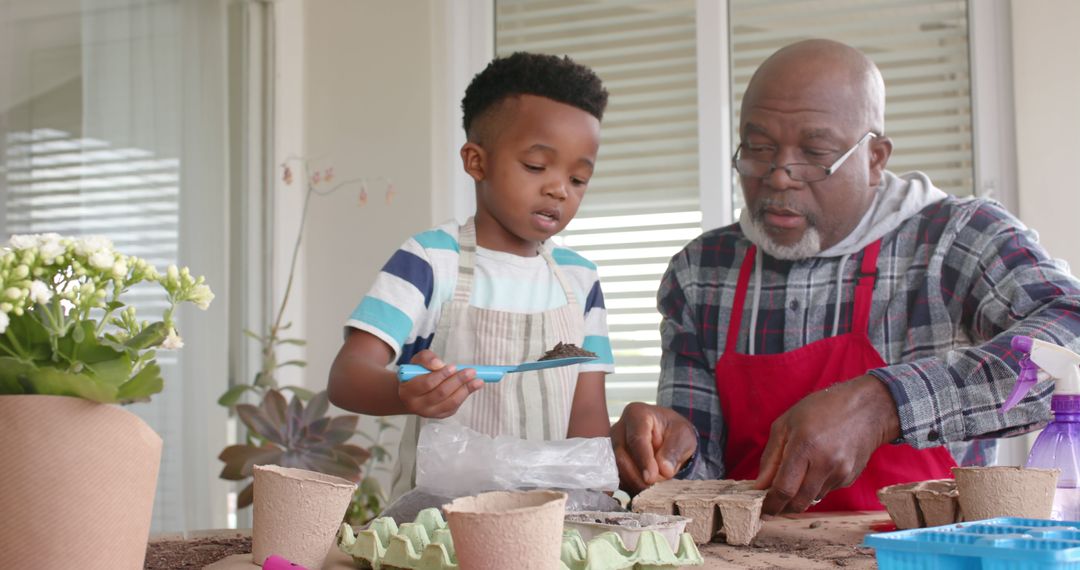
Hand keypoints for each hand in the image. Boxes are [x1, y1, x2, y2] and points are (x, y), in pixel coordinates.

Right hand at [398, 350, 482, 418]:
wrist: (411, 393)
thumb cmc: (414, 375)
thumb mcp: (416, 362)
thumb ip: (426, 358)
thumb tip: (439, 364)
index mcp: (408, 390)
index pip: (427, 383)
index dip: (441, 375)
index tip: (454, 367)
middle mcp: (417, 405)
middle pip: (441, 394)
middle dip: (458, 381)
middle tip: (471, 372)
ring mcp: (429, 412)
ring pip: (450, 402)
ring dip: (466, 390)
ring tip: (478, 380)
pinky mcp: (439, 415)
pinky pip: (454, 407)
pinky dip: (464, 396)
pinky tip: (471, 387)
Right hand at [610, 402, 697, 493]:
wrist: (665, 434)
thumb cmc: (674, 431)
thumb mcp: (683, 436)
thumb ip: (674, 451)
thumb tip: (664, 470)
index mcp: (637, 414)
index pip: (637, 439)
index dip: (643, 460)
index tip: (651, 478)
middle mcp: (619, 428)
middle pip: (622, 456)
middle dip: (639, 476)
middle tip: (657, 486)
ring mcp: (612, 445)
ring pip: (618, 469)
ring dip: (636, 482)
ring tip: (655, 485)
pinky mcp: (610, 460)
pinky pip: (617, 477)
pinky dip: (631, 486)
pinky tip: (645, 488)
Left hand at [753, 375, 900, 513]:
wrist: (867, 409)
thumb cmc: (822, 409)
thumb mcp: (786, 424)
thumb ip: (770, 457)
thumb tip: (759, 486)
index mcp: (805, 446)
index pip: (784, 489)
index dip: (770, 504)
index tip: (762, 511)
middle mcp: (825, 463)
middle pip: (798, 502)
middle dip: (783, 507)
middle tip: (773, 502)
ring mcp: (840, 473)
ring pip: (812, 499)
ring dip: (799, 495)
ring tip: (797, 473)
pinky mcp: (850, 478)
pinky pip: (826, 490)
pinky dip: (815, 485)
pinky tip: (818, 465)